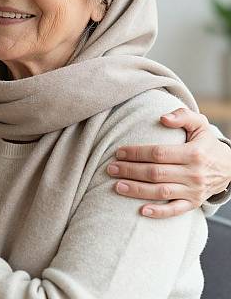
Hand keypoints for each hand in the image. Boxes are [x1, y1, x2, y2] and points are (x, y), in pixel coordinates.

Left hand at [107, 108, 230, 217]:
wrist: (229, 167)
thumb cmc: (205, 143)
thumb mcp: (199, 124)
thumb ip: (182, 116)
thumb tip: (163, 118)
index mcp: (193, 153)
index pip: (158, 154)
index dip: (136, 153)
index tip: (118, 152)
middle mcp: (194, 174)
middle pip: (155, 173)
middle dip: (130, 171)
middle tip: (111, 168)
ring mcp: (194, 191)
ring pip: (161, 192)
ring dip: (137, 190)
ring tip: (117, 186)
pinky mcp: (194, 203)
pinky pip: (175, 210)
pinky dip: (159, 212)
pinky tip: (141, 210)